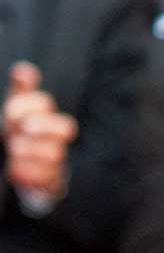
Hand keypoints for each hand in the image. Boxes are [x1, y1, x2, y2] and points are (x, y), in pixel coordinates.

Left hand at [4, 62, 77, 197]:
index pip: (45, 104)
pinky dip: (28, 172)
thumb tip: (23, 70)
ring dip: (31, 150)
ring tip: (13, 149)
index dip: (28, 105)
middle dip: (41, 126)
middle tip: (20, 128)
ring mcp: (55, 160)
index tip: (9, 112)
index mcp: (45, 115)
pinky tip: (12, 168)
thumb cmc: (19, 133)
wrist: (19, 165)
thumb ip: (21, 91)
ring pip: (56, 153)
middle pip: (66, 127)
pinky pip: (48, 178)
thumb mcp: (16, 110)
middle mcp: (55, 137)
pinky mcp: (52, 182)